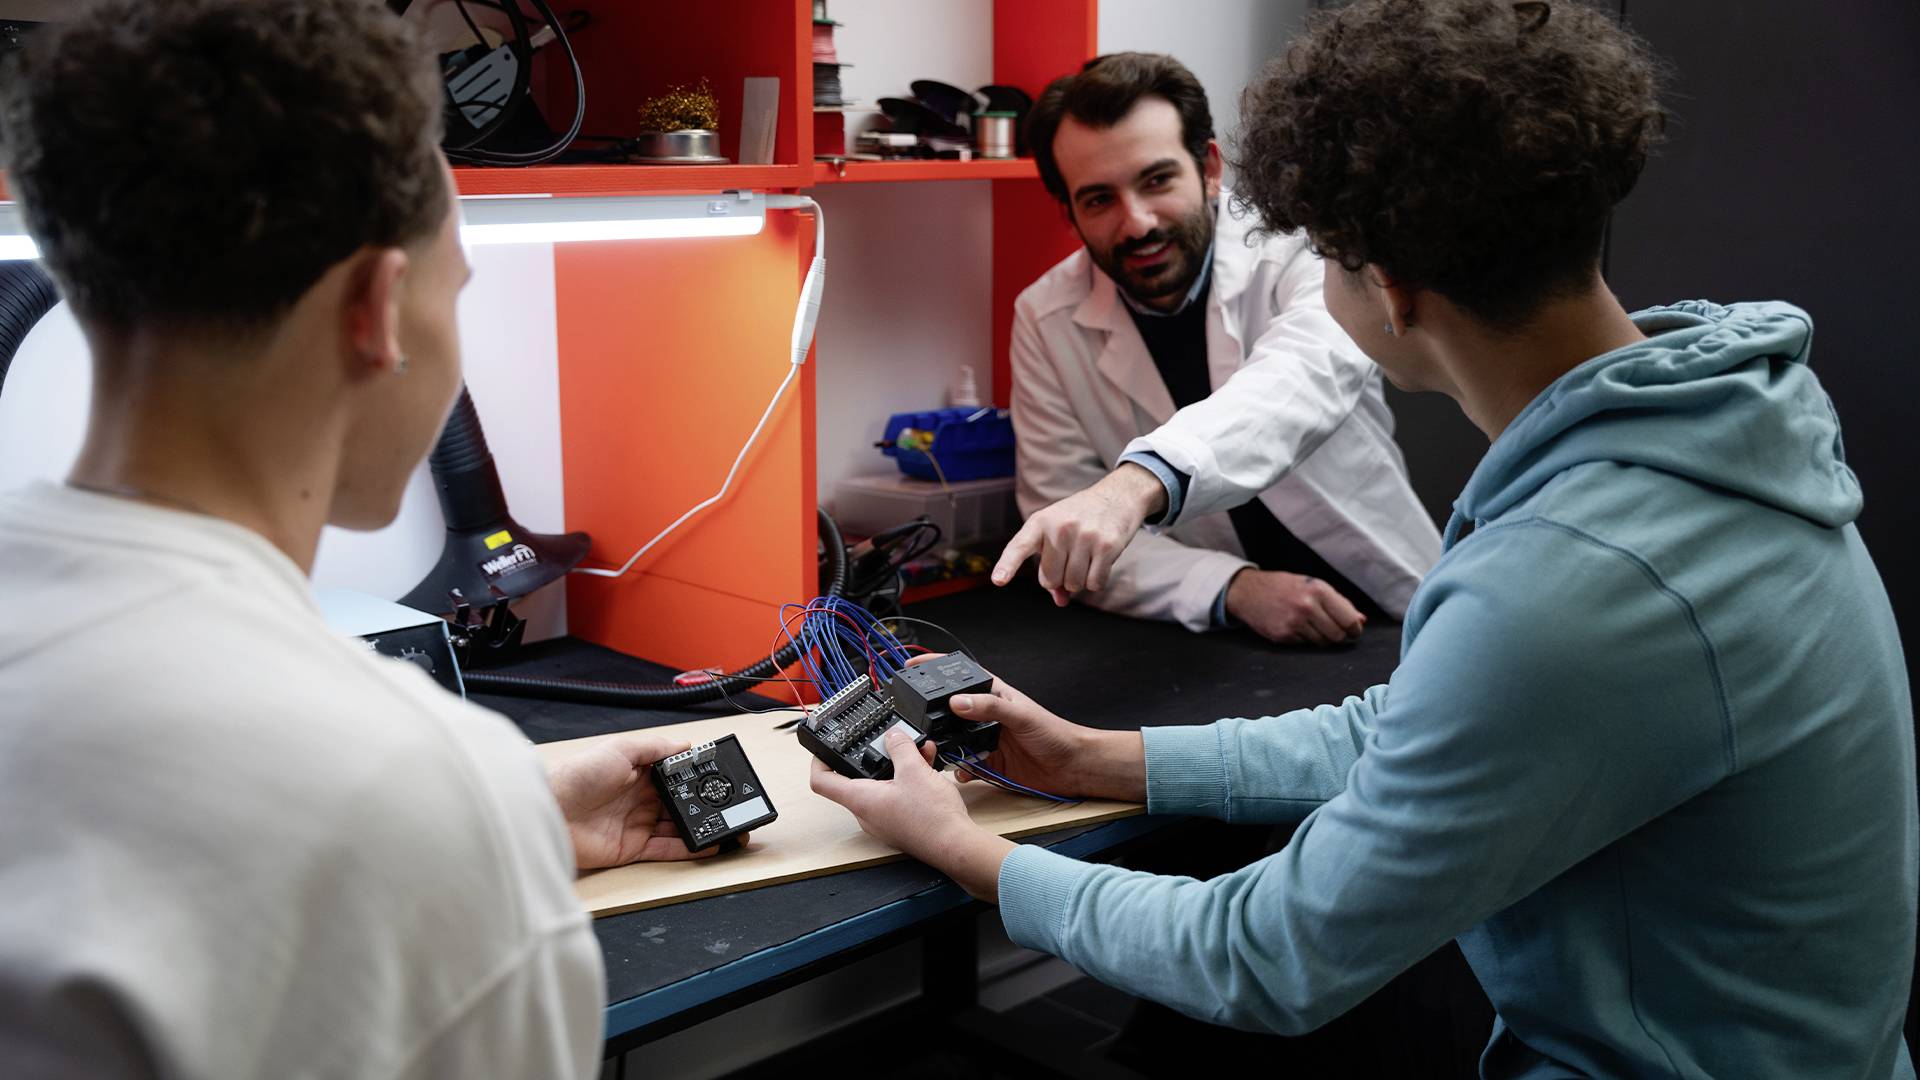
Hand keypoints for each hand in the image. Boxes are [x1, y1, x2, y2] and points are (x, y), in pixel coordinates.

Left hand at [545, 733, 746, 869]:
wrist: (549, 811)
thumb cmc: (577, 776)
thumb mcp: (619, 749)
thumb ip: (655, 748)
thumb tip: (685, 744)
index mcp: (639, 773)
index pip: (675, 776)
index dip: (696, 778)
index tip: (719, 779)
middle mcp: (641, 799)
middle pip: (680, 803)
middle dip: (705, 805)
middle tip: (730, 807)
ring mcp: (638, 824)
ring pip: (679, 827)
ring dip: (702, 828)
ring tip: (728, 828)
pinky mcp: (633, 848)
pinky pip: (667, 849)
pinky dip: (689, 849)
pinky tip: (708, 845)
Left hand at [809, 728, 1015, 901]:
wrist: (956, 845)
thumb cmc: (932, 818)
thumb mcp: (914, 770)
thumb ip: (900, 747)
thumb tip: (893, 736)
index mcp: (861, 800)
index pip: (822, 781)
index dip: (818, 760)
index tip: (824, 747)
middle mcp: (867, 813)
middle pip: (856, 780)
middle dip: (873, 756)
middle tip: (886, 741)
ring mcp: (884, 820)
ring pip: (882, 786)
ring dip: (897, 765)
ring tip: (916, 750)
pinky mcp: (900, 823)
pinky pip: (896, 796)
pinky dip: (907, 780)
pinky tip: (926, 766)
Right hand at [937, 667, 1145, 803]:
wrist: (1070, 767)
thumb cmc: (1054, 733)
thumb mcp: (1020, 714)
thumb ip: (989, 707)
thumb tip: (957, 701)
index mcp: (993, 694)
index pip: (961, 675)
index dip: (936, 667)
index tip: (912, 666)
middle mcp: (985, 715)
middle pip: (949, 710)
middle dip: (933, 715)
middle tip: (919, 720)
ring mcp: (984, 738)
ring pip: (953, 739)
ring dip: (946, 747)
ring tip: (942, 751)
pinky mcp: (987, 762)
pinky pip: (963, 765)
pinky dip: (959, 770)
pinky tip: (963, 772)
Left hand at [993, 463, 1166, 604]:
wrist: (1116, 496)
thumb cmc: (1079, 519)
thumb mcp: (1057, 533)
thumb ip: (1051, 566)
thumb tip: (1060, 600)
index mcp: (1040, 522)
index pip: (1020, 546)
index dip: (1008, 565)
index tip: (998, 580)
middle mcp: (1060, 528)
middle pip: (1050, 580)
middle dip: (1059, 578)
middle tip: (1070, 559)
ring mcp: (1084, 536)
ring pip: (1073, 585)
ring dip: (1079, 580)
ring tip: (1086, 557)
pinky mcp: (1107, 546)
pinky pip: (1095, 584)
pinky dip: (1096, 581)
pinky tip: (1099, 562)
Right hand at [1225, 569, 1365, 645]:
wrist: (1248, 591)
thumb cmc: (1284, 586)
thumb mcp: (1313, 585)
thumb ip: (1339, 602)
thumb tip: (1361, 620)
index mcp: (1319, 591)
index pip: (1348, 619)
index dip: (1354, 628)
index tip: (1353, 630)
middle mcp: (1307, 607)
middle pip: (1337, 635)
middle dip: (1338, 634)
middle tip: (1332, 629)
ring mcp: (1294, 623)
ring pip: (1322, 643)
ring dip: (1321, 638)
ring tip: (1311, 625)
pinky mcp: (1283, 636)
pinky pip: (1305, 645)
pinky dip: (1304, 639)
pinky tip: (1295, 627)